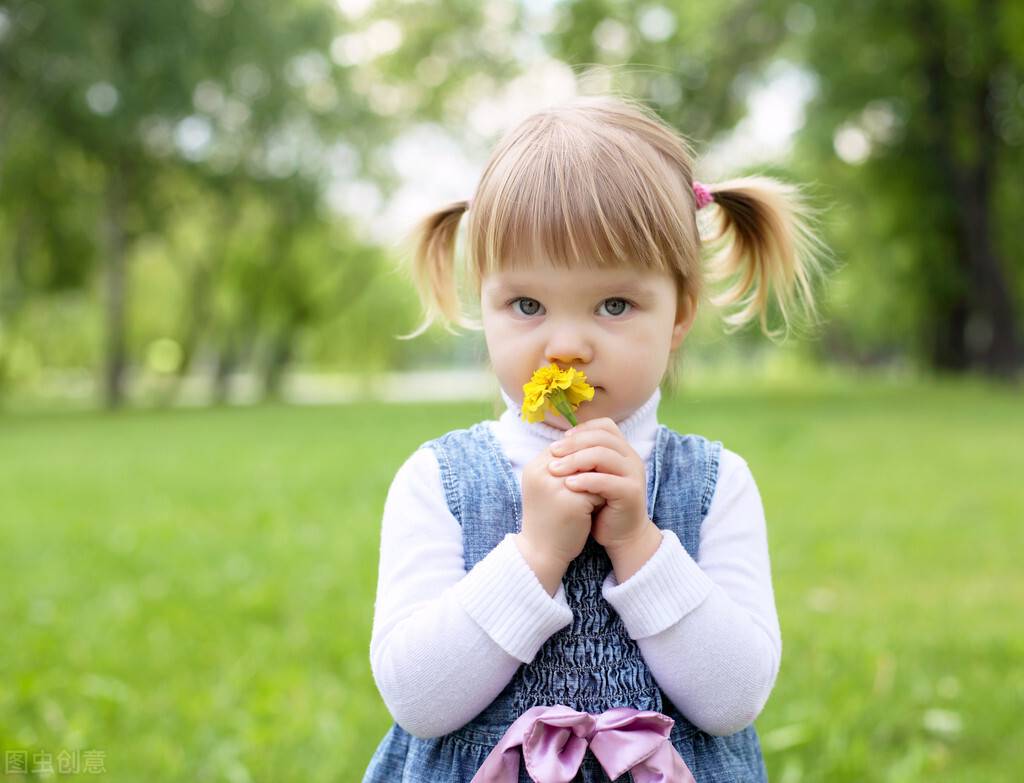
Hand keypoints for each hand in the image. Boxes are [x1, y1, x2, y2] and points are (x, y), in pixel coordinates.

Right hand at [519, 442, 604, 580]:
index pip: (566, 446)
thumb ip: (561, 467)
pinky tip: (601, 508)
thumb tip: (587, 447)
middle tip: (602, 481)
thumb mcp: (547, 487)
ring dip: (600, 479)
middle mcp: (543, 472)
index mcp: (535, 466)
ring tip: (600, 495)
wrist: (541, 553)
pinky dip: (603, 496)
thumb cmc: (547, 518)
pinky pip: (598, 488)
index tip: (591, 473)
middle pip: (580, 454)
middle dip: (593, 466)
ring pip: (592, 469)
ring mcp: (556, 486)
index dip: (582, 457)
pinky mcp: (572, 501)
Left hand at [548, 418, 651, 556]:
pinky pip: (607, 481)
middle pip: (601, 438)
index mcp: (622, 450)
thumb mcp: (591, 478)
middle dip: (573, 443)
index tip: (559, 441)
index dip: (581, 430)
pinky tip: (568, 485)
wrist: (621, 536)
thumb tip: (555, 445)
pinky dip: (586, 481)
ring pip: (604, 455)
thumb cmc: (601, 506)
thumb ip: (582, 460)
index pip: (604, 426)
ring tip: (555, 470)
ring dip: (576, 460)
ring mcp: (633, 474)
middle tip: (552, 452)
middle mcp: (631, 458)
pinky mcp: (632, 493)